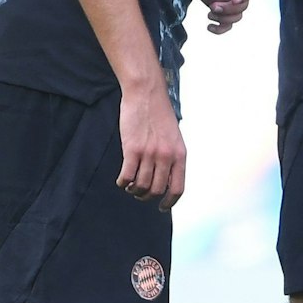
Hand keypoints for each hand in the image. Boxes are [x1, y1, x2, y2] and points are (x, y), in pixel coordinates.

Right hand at [118, 83, 185, 209]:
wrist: (147, 94)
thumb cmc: (159, 116)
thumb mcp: (175, 138)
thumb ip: (172, 157)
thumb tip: (166, 180)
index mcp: (180, 155)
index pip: (178, 188)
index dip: (170, 202)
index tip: (162, 207)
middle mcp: (167, 157)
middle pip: (157, 190)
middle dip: (147, 197)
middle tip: (140, 193)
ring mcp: (150, 154)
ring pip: (141, 186)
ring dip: (134, 190)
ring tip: (130, 186)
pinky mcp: (132, 149)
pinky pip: (127, 176)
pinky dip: (123, 182)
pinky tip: (122, 180)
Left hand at [195, 0, 255, 33]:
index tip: (233, 0)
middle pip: (243, 5)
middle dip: (230, 9)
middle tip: (213, 6)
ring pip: (236, 16)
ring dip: (224, 19)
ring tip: (210, 13)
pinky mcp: (218, 5)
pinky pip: (225, 23)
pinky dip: (220, 29)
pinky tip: (209, 27)